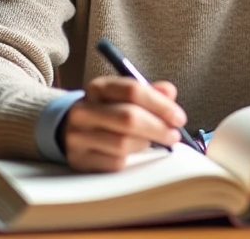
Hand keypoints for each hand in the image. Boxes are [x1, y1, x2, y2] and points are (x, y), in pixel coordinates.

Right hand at [60, 77, 185, 171]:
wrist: (70, 130)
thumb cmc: (109, 111)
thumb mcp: (124, 96)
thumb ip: (150, 92)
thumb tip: (170, 92)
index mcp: (98, 88)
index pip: (132, 90)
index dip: (161, 105)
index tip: (179, 118)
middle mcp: (84, 111)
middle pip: (129, 118)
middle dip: (158, 128)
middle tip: (174, 135)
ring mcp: (78, 137)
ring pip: (123, 143)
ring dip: (146, 144)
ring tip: (153, 141)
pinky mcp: (80, 160)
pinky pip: (115, 162)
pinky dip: (131, 158)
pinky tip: (133, 152)